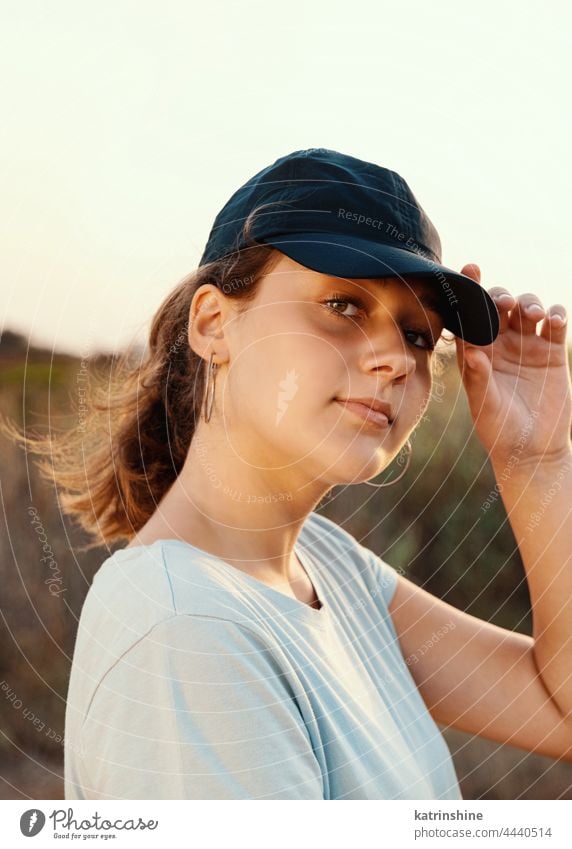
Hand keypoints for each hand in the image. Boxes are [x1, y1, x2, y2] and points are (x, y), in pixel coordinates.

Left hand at [455, 264, 571, 471]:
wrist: (533, 449)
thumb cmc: (500, 430)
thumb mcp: (486, 407)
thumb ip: (479, 379)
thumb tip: (471, 353)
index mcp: (476, 353)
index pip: (469, 317)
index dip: (470, 292)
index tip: (470, 268)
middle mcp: (500, 345)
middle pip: (498, 306)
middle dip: (500, 296)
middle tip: (503, 302)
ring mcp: (527, 346)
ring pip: (527, 309)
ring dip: (529, 303)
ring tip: (533, 314)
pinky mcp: (552, 352)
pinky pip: (555, 323)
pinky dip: (556, 314)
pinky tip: (553, 319)